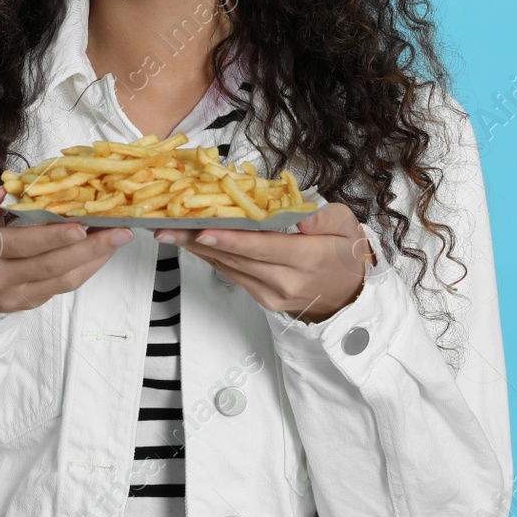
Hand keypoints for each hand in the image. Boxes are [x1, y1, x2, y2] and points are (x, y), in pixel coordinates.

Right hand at [0, 186, 134, 325]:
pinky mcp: (28, 304)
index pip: (21, 244)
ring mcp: (14, 296)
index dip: (53, 237)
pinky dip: (86, 268)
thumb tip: (10, 192)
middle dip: (89, 248)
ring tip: (119, 238)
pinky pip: (62, 287)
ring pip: (61, 280)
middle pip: (49, 265)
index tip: (82, 225)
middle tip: (120, 230)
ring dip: (95, 259)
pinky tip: (102, 250)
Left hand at [156, 203, 374, 323]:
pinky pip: (232, 274)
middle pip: (237, 259)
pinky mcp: (262, 298)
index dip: (232, 240)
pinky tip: (190, 242)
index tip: (203, 231)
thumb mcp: (348, 227)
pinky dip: (210, 257)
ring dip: (196, 249)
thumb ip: (325, 219)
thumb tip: (301, 217)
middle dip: (198, 242)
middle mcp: (287, 281)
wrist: (351, 295)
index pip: (264, 247)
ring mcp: (272, 294)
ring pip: (229, 268)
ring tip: (167, 231)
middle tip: (166, 226)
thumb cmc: (346, 252)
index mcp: (310, 259)